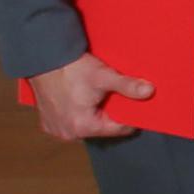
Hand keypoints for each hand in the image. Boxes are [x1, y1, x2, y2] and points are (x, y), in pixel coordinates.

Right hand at [22, 52, 142, 145]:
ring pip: (86, 125)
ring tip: (95, 97)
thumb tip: (149, 91)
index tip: (136, 105)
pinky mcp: (48, 123)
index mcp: (83, 126)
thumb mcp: (103, 76)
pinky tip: (80, 100)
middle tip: (113, 96)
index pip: (119, 128)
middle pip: (102, 128)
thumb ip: (127, 86)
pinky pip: (70, 122)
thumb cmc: (72, 69)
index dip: (131, 116)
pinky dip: (77, 114)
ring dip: (93, 114)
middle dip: (110, 114)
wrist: (44, 60)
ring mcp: (56, 130)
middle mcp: (68, 134)